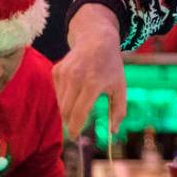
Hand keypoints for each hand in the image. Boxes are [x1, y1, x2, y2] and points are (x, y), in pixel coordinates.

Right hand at [54, 4, 127, 137]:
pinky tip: (76, 88)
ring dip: (68, 109)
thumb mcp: (120, 87)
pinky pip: (57, 93)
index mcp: (93, 83)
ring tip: (81, 102)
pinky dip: (64, 97)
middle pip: (66, 110)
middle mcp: (76, 78)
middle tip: (76, 128)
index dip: (75, 127)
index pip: (79, 112)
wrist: (96, 40)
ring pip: (60, 103)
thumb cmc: (111, 66)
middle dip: (70, 122)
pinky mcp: (56, 71)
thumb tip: (113, 132)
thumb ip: (119, 110)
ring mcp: (64, 73)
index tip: (75, 136)